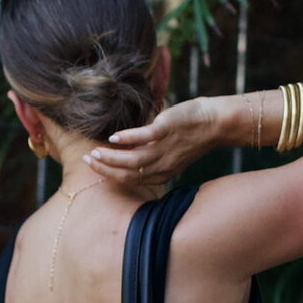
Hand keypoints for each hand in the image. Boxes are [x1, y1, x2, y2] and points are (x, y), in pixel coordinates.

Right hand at [84, 96, 231, 185]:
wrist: (215, 122)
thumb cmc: (191, 135)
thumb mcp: (171, 152)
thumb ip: (151, 154)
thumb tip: (127, 148)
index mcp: (162, 173)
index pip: (131, 179)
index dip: (110, 175)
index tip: (94, 167)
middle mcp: (162, 166)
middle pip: (128, 174)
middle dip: (105, 169)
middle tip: (87, 160)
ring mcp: (164, 149)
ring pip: (132, 160)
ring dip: (110, 158)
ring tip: (94, 152)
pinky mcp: (166, 131)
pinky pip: (142, 138)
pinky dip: (126, 139)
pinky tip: (113, 138)